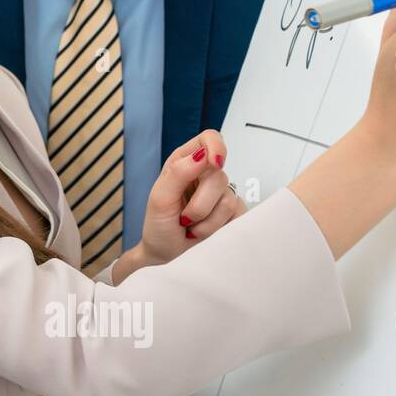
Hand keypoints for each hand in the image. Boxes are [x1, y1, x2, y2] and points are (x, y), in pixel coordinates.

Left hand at [124, 129, 245, 278]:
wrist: (166, 257)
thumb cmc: (159, 226)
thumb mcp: (159, 198)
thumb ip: (179, 173)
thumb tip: (203, 155)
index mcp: (185, 162)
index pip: (210, 139)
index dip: (216, 146)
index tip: (214, 163)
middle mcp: (205, 175)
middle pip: (219, 175)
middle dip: (199, 203)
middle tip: (183, 217)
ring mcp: (222, 194)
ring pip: (227, 198)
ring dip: (205, 220)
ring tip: (190, 226)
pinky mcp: (235, 213)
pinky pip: (236, 215)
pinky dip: (215, 228)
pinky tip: (203, 232)